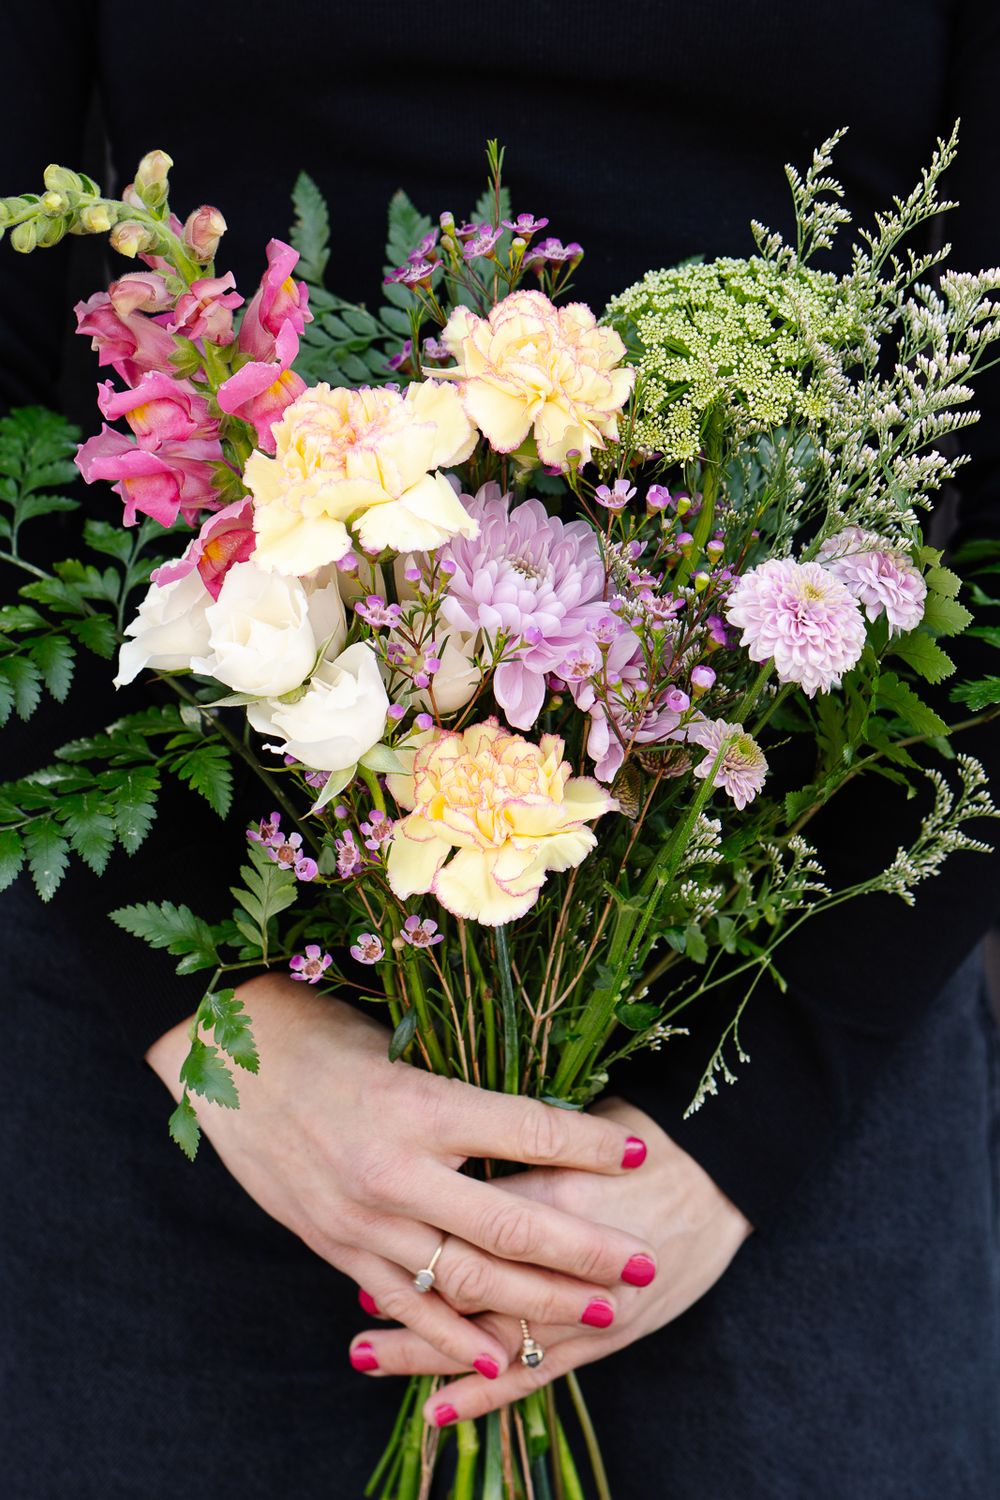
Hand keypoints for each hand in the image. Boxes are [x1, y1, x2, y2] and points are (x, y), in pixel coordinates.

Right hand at [146, 976, 658, 1381]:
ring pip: (467, 1278)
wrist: (220, 1060)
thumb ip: (461, 1092)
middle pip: (511, 1224)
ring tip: (603, 1314)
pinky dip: (454, 1339)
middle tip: (646, 1264)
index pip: (528, 1128)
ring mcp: (362, 1219)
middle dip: (589, 1251)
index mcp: (416, 1102)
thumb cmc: (317, 1033)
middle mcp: (393, 1170)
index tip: (643, 1154)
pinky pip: (404, 1304)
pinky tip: (503, 1360)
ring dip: (542, 1303)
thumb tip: (539, 1120)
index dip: (592, 1145)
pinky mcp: (335, 1247)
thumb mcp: (398, 1046)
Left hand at [349, 1097, 751, 1423]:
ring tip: (366, 1352)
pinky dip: (485, 1392)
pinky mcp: (604, 1338)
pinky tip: (438, 1409)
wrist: (721, 1174)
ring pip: (489, 1336)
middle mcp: (561, 1253)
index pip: (463, 1213)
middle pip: (465, 1282)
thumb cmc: (646, 1136)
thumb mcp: (576, 1127)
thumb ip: (515, 1144)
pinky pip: (534, 1374)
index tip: (363, 1230)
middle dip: (404, 1297)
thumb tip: (442, 1141)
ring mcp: (584, 1305)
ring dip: (425, 1351)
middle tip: (351, 1299)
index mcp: (550, 1185)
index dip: (409, 1228)